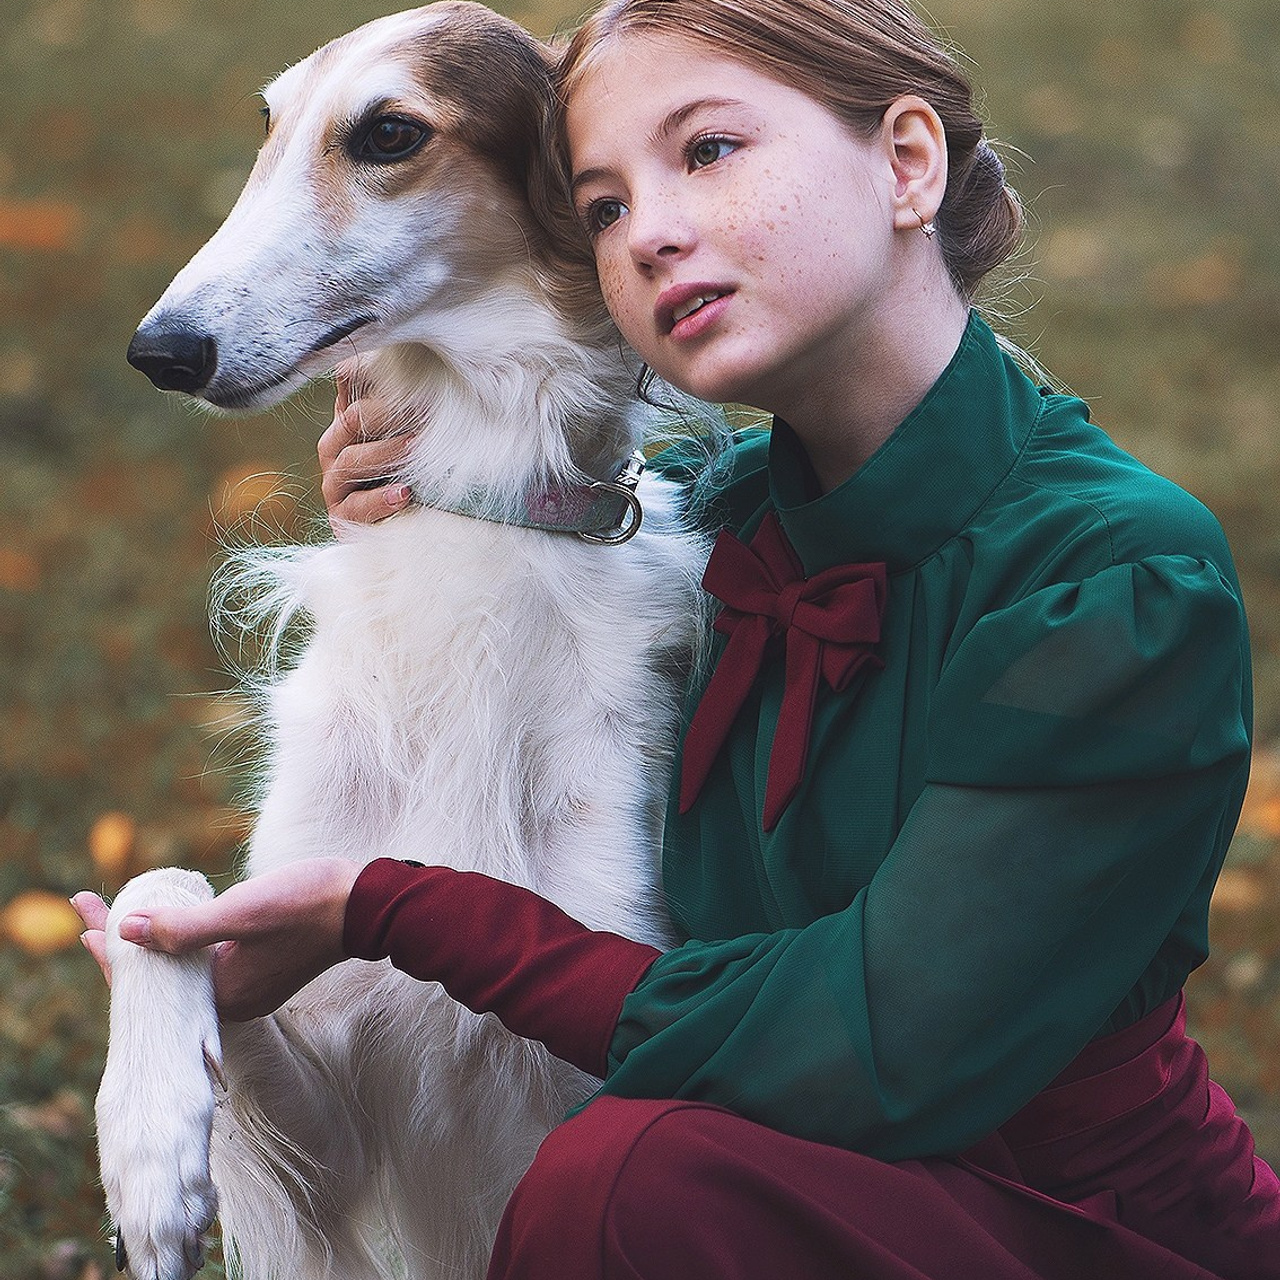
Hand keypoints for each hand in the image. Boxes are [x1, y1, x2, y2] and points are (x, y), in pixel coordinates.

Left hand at [72, 858, 362, 1020]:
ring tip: (117, 916)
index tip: (82, 917)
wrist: (368, 904)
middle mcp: (235, 999)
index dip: (111, 950)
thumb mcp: (242, 912)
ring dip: (152, 940)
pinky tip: (171, 922)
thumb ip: (185, 927)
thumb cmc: (309, 905)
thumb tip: (126, 930)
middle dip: (124, 943)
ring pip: (184, 969)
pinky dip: (182, 941)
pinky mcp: (263, 968)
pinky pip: (206, 963)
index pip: (150, 982)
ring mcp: (251, 985)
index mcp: (225, 996)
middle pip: (163, 977)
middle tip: (88, 910)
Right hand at [317, 368, 414, 530]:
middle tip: (426, 409)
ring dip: (386, 453)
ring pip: (349, 461)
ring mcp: (335, 484)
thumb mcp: (417, 430)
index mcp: (350, 419)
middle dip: (388, 414)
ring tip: (417, 448)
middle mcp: (336, 448)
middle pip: (351, 421)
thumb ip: (406, 399)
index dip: (379, 379)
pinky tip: (405, 493)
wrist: (413, 527)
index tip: (415, 377)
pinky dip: (379, 500)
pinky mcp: (342, 517)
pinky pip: (355, 507)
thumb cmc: (417, 468)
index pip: (351, 384)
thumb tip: (405, 360)